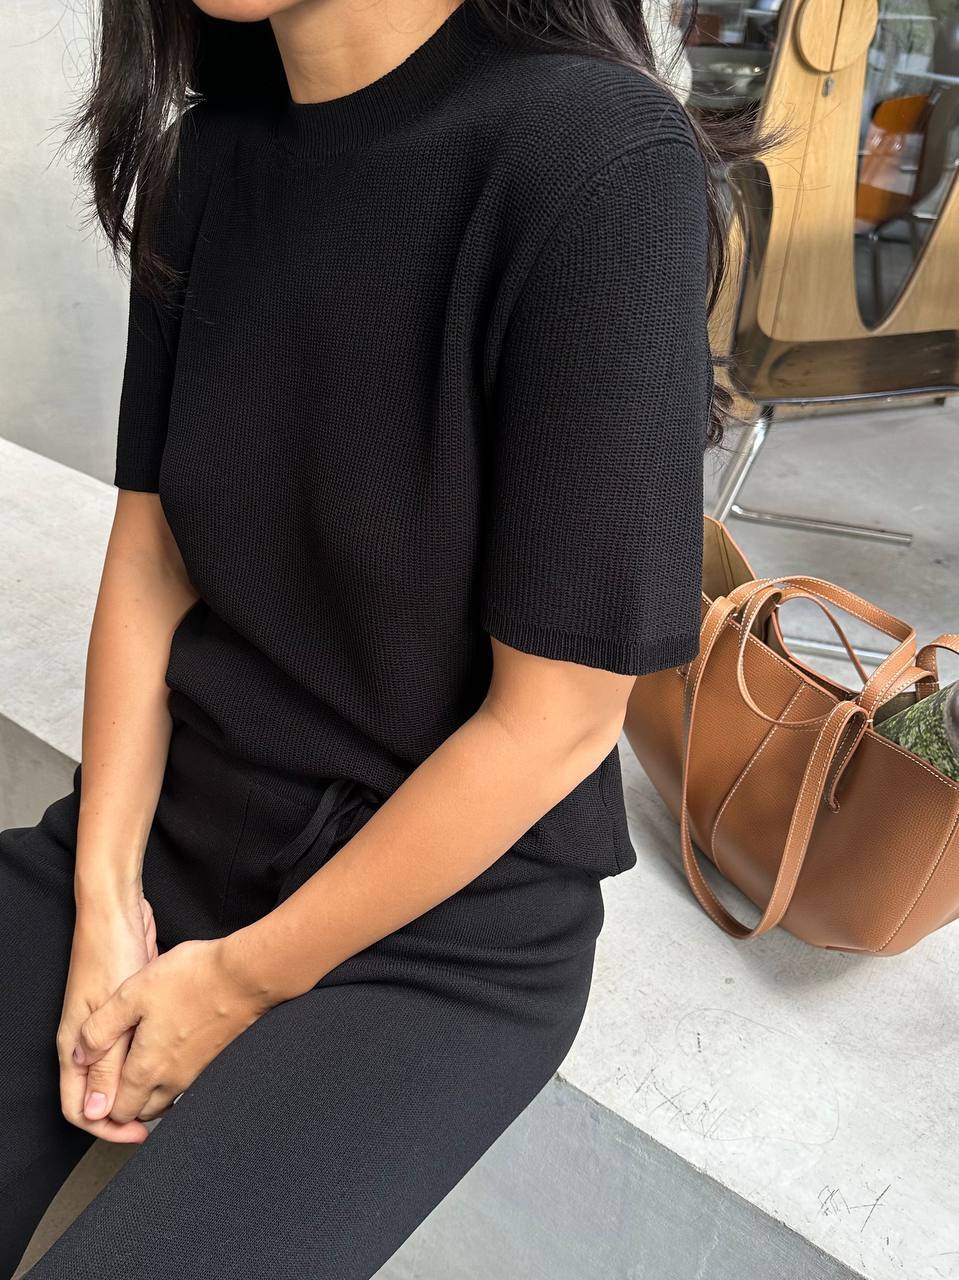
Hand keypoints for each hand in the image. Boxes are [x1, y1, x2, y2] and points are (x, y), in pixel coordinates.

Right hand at [57, 891, 157, 1143]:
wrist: (118, 912)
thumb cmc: (110, 954)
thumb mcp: (112, 1013)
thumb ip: (107, 1062)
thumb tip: (100, 1110)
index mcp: (75, 1046)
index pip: (79, 1107)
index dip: (107, 1127)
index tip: (139, 1135)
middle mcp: (88, 1041)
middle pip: (99, 1095)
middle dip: (125, 1114)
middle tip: (159, 1121)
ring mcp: (107, 1026)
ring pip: (118, 1073)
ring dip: (138, 1090)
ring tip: (169, 1099)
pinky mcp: (127, 1012)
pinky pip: (133, 1049)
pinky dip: (147, 1063)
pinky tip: (170, 1063)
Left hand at [72, 935, 273, 1122]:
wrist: (246, 975)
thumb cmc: (191, 980)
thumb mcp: (131, 994)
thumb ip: (100, 1030)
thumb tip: (79, 1058)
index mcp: (147, 1069)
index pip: (117, 1112)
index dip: (102, 1109)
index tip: (97, 1093)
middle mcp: (173, 1079)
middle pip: (142, 1112)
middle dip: (126, 1105)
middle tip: (115, 1085)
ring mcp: (197, 1072)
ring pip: (165, 1100)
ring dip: (149, 1094)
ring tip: (139, 1069)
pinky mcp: (214, 1060)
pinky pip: (185, 1084)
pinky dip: (171, 1079)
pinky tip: (169, 1052)